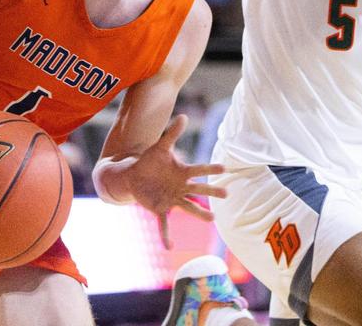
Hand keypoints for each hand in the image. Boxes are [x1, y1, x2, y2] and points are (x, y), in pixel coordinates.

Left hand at [120, 114, 226, 248]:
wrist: (135, 176)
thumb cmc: (151, 161)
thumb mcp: (160, 147)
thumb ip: (172, 133)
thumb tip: (184, 115)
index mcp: (183, 172)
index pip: (199, 169)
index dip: (210, 168)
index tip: (224, 167)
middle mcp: (181, 187)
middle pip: (199, 189)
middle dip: (212, 190)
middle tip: (226, 193)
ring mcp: (172, 199)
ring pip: (189, 207)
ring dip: (200, 212)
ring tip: (212, 218)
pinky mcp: (160, 209)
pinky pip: (164, 224)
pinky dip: (166, 235)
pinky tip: (170, 246)